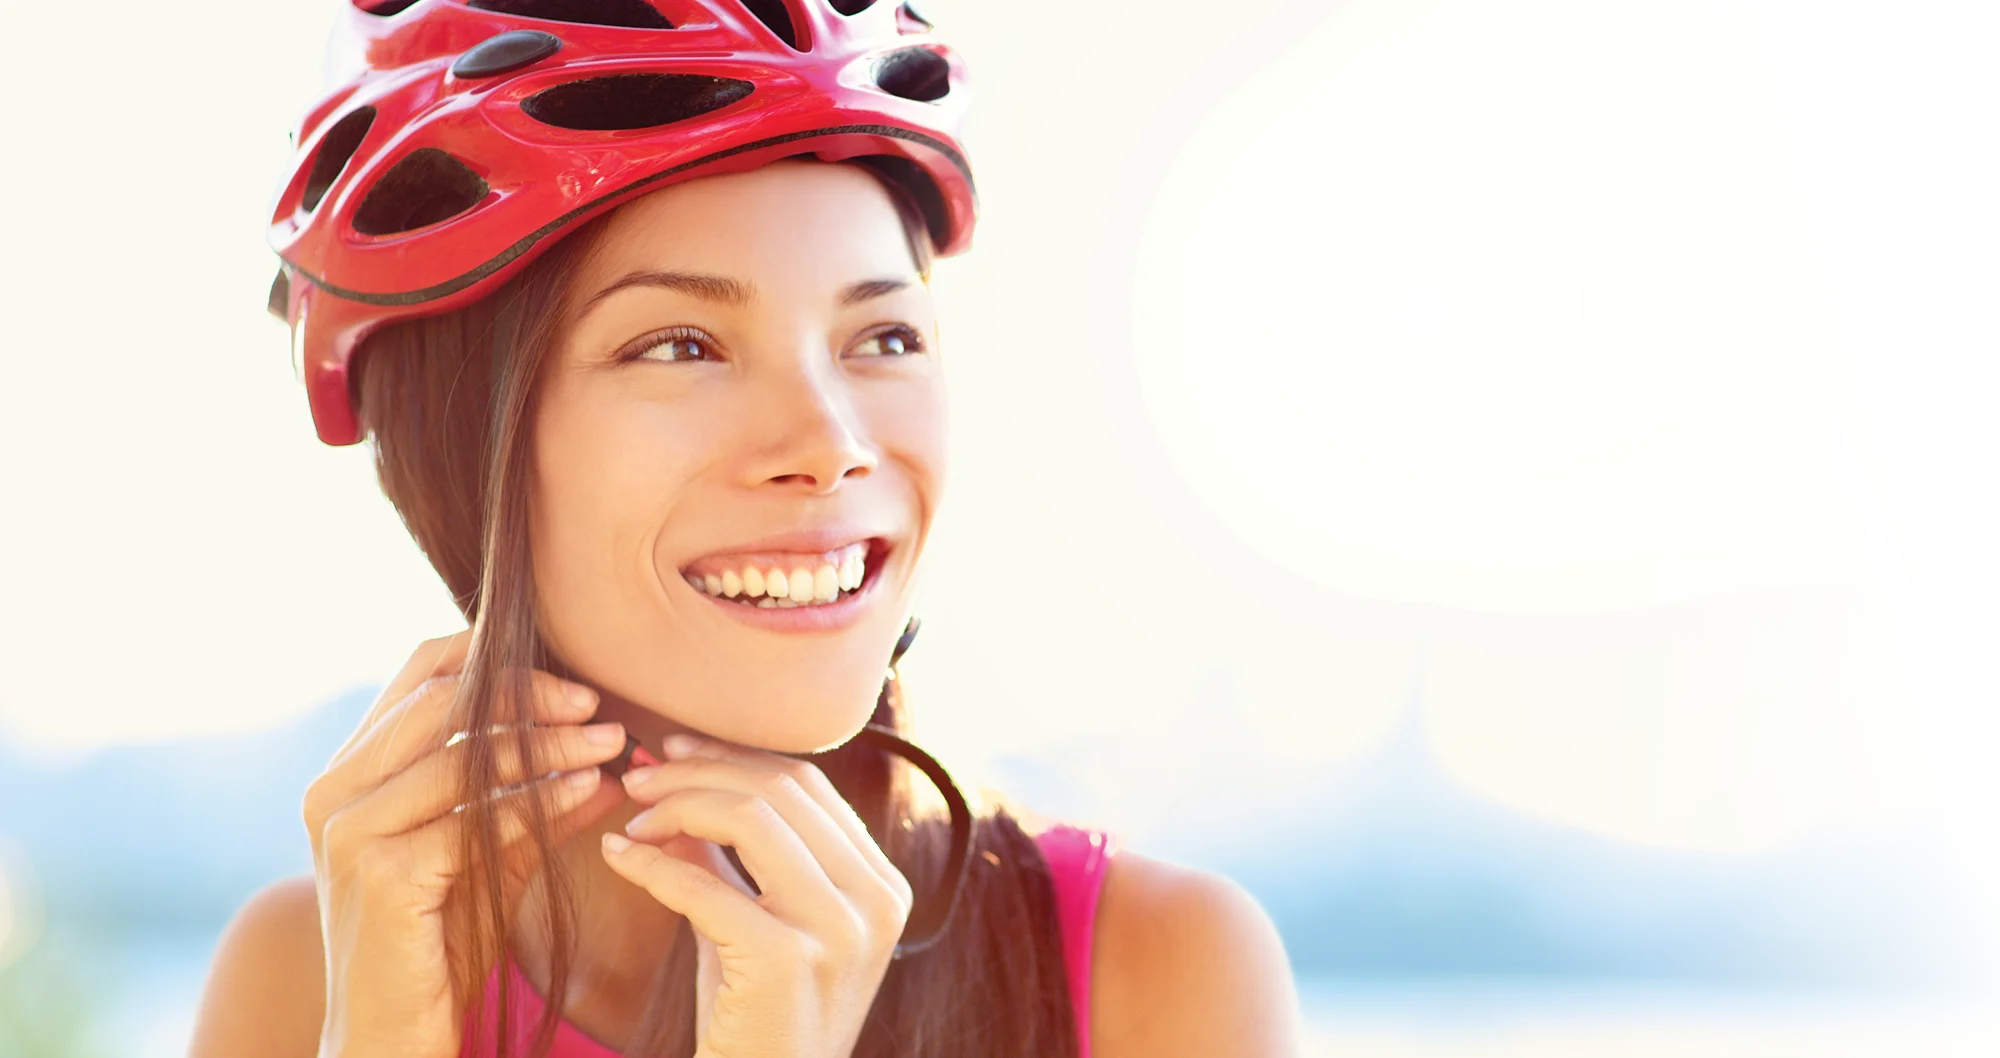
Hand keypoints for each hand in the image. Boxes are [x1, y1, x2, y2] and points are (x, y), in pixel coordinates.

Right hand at [302, 631, 630, 1057]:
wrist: (389, 1036)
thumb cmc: (437, 944)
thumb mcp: (490, 856)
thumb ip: (532, 800)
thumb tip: (604, 754)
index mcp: (347, 773)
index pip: (419, 674)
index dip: (494, 658)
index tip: (568, 673)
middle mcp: (334, 792)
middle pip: (441, 702)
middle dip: (528, 694)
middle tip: (596, 702)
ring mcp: (351, 831)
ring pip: (463, 756)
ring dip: (548, 744)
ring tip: (611, 742)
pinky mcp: (382, 874)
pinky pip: (476, 818)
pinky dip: (539, 798)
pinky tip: (588, 791)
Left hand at [607, 735, 914, 1057]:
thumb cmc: (755, 1021)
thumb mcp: (749, 924)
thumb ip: (727, 856)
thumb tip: (673, 778)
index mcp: (882, 885)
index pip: (807, 784)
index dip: (732, 756)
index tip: (672, 751)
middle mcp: (875, 901)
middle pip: (779, 790)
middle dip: (696, 771)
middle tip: (636, 777)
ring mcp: (839, 930)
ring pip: (750, 817)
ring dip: (675, 805)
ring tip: (630, 819)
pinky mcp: (787, 961)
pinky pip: (704, 885)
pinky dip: (651, 864)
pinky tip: (617, 857)